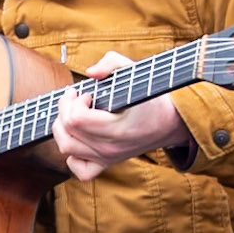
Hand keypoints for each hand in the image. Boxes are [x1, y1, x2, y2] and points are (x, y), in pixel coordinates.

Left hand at [51, 52, 193, 180]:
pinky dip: (71, 155)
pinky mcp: (106, 164)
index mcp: (117, 128)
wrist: (171, 123)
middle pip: (67, 132)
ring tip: (73, 114)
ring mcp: (107, 158)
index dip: (75, 102)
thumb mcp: (136, 71)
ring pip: (66, 148)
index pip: (77, 119)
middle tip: (77, 98)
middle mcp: (110, 147)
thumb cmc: (152, 96)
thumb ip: (111, 63)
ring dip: (62, 128)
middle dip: (65, 109)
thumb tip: (91, 73)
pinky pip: (79, 169)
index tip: (87, 93)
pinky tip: (79, 138)